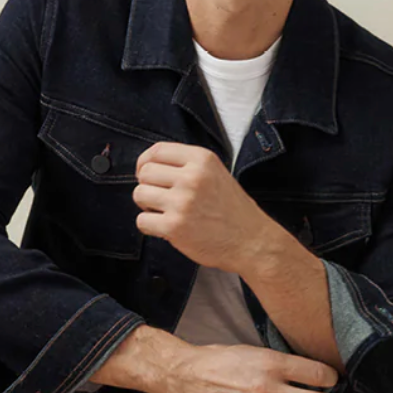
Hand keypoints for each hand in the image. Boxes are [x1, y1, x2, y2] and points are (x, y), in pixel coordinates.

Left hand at [133, 142, 273, 272]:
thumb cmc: (234, 211)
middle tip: (161, 198)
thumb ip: (187, 166)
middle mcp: (191, 177)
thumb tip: (150, 166)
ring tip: (165, 213)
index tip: (147, 174)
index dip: (145, 163)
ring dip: (147, 206)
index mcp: (202, 159)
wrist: (252, 242)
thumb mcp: (216, 174)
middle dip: (148, 186)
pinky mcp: (175, 226)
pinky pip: (142, 221)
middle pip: (144, 172)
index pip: (157, 151)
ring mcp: (182, 202)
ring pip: (139, 194)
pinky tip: (166, 228)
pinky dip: (150, 226)